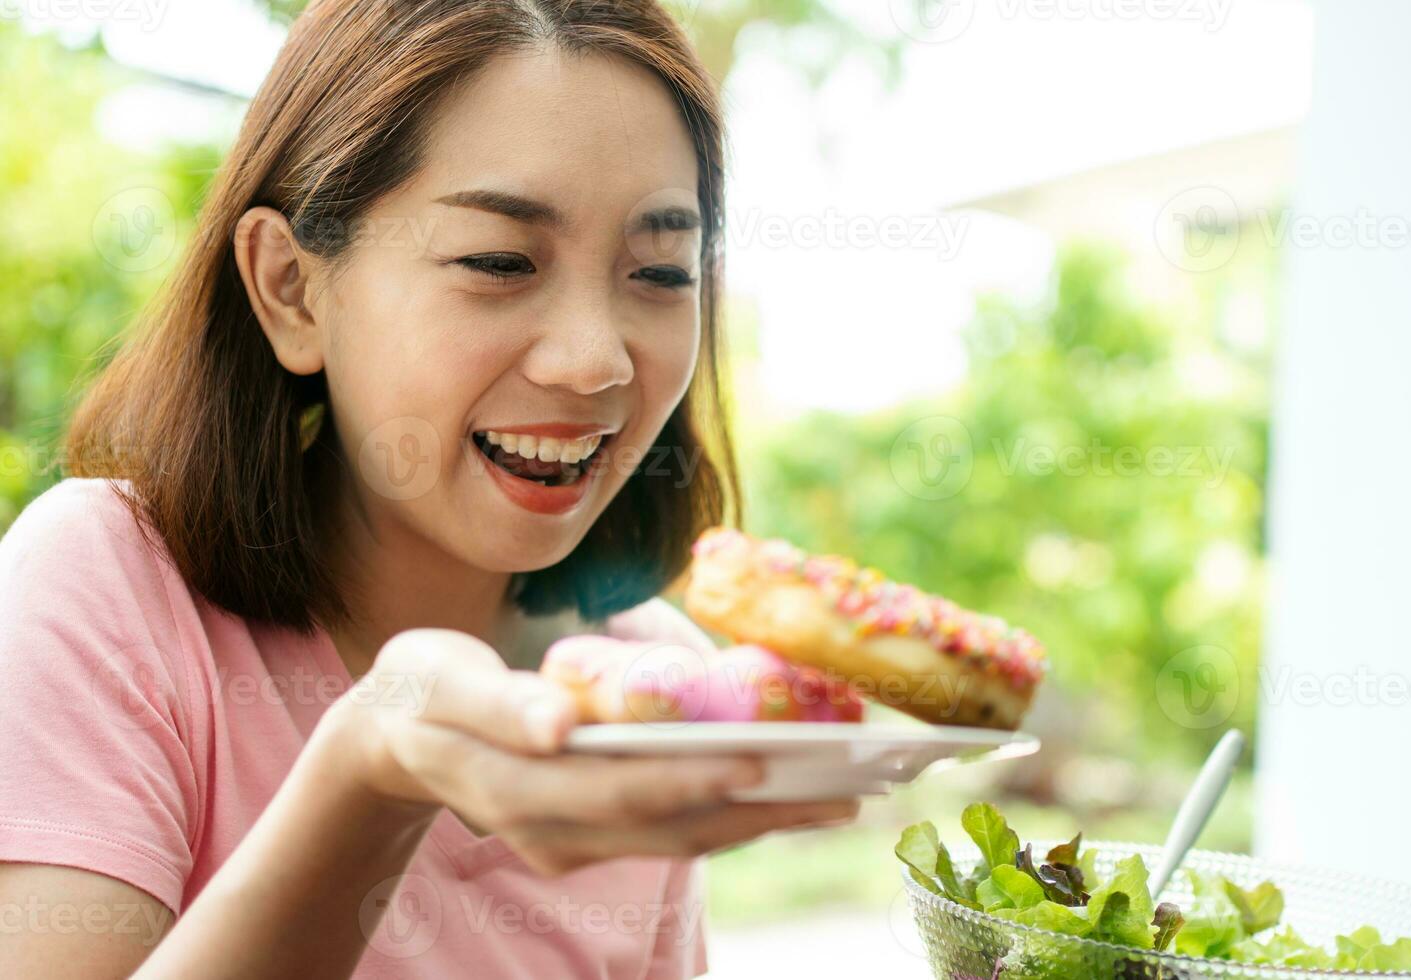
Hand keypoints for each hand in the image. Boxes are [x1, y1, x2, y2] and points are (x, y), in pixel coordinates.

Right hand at [318, 627, 858, 875]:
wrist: (395, 738)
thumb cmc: (421, 692)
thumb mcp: (440, 681)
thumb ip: (498, 704)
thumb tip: (559, 723)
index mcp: (514, 786)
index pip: (616, 790)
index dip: (688, 779)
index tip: (757, 763)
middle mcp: (548, 829)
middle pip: (667, 826)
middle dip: (755, 812)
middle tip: (842, 792)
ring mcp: (568, 841)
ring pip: (677, 838)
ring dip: (757, 822)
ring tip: (835, 799)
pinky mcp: (585, 837)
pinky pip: (668, 831)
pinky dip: (728, 816)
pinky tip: (778, 796)